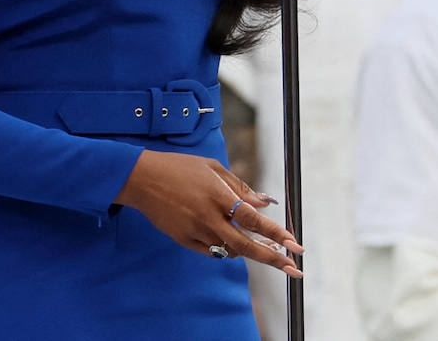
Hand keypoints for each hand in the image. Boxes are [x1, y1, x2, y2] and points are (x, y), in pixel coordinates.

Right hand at [114, 149, 303, 276]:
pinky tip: (233, 241)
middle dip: (273, 259)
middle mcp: (208, 218)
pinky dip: (226, 248)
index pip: (253, 220)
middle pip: (246, 246)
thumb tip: (265, 202)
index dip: (276, 233)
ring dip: (250, 251)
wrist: (142, 180)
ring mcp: (195, 232)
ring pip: (230, 250)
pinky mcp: (185, 240)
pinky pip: (212, 251)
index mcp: (218, 196)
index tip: (294, 243)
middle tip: (294, 269)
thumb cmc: (180, 168)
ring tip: (267, 249)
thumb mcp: (213, 168)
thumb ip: (240, 187)